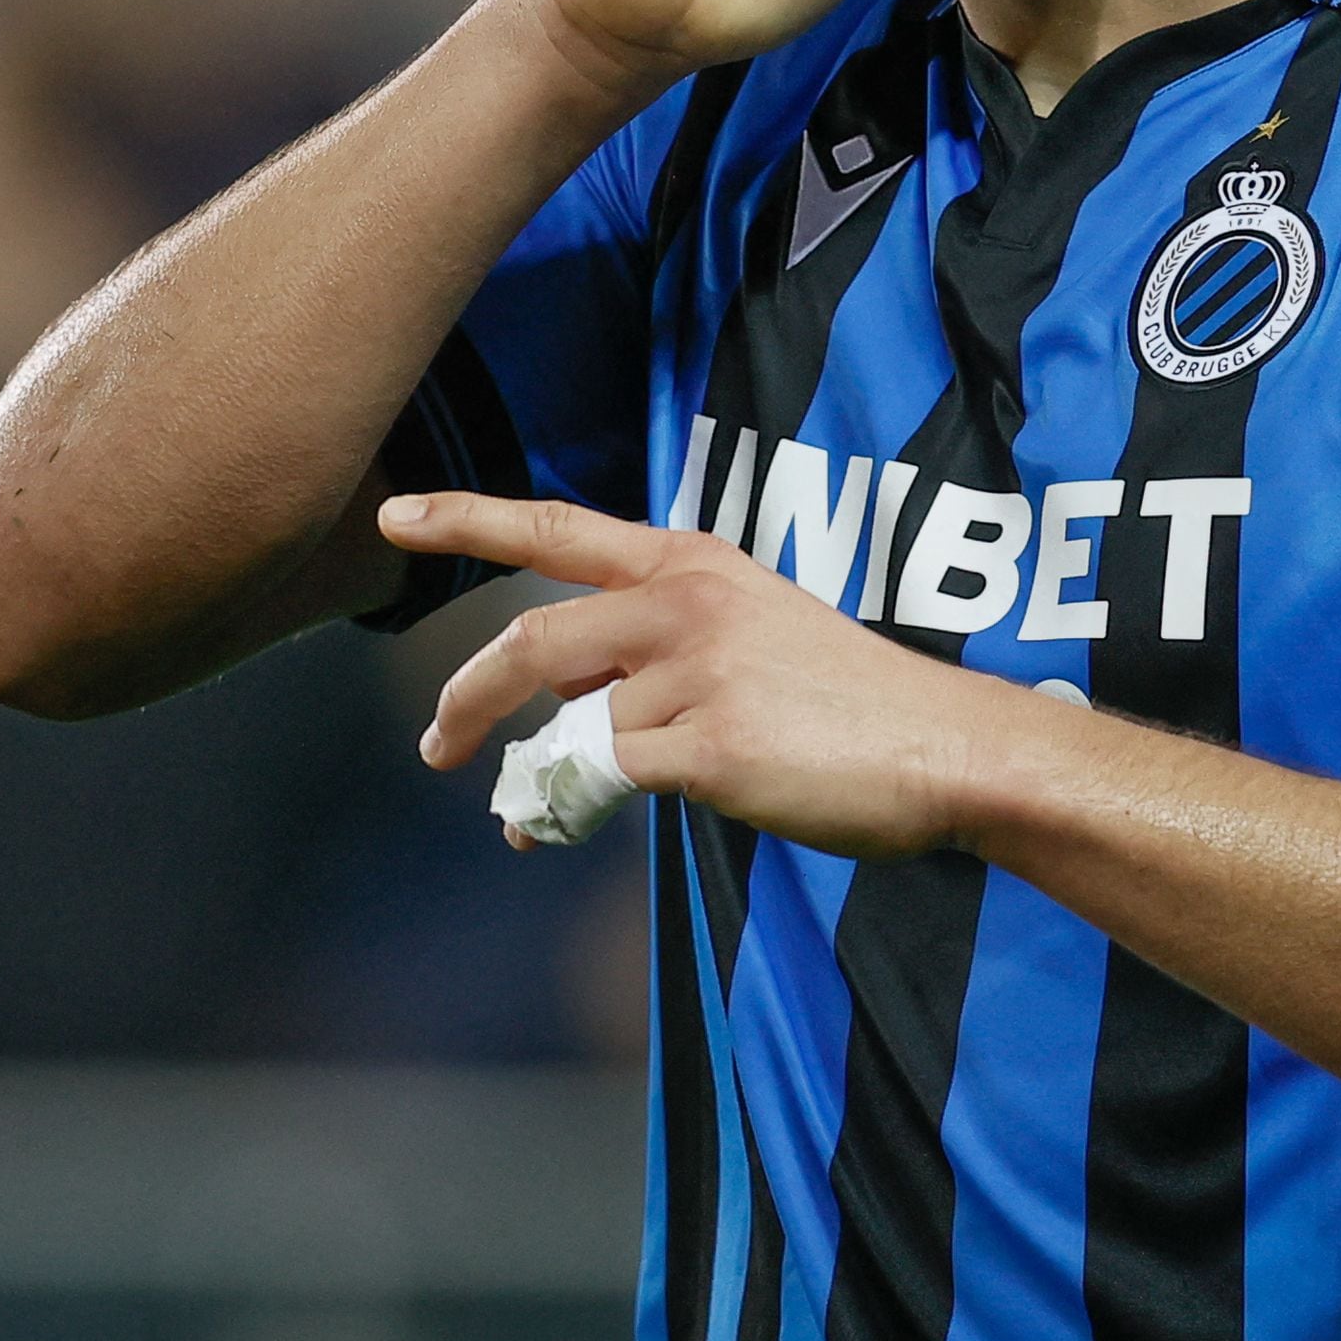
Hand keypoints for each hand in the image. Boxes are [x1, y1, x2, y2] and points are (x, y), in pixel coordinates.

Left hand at [389, 489, 1022, 857]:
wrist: (945, 747)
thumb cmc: (851, 705)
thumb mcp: (753, 635)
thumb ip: (656, 653)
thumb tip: (565, 713)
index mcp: (695, 564)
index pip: (558, 530)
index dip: (466, 518)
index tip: (396, 515)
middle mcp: (687, 603)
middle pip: (532, 642)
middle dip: (466, 698)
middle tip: (436, 744)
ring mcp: (698, 672)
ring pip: (572, 731)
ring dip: (538, 779)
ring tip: (532, 813)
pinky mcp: (708, 746)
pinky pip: (608, 782)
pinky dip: (578, 809)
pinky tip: (573, 825)